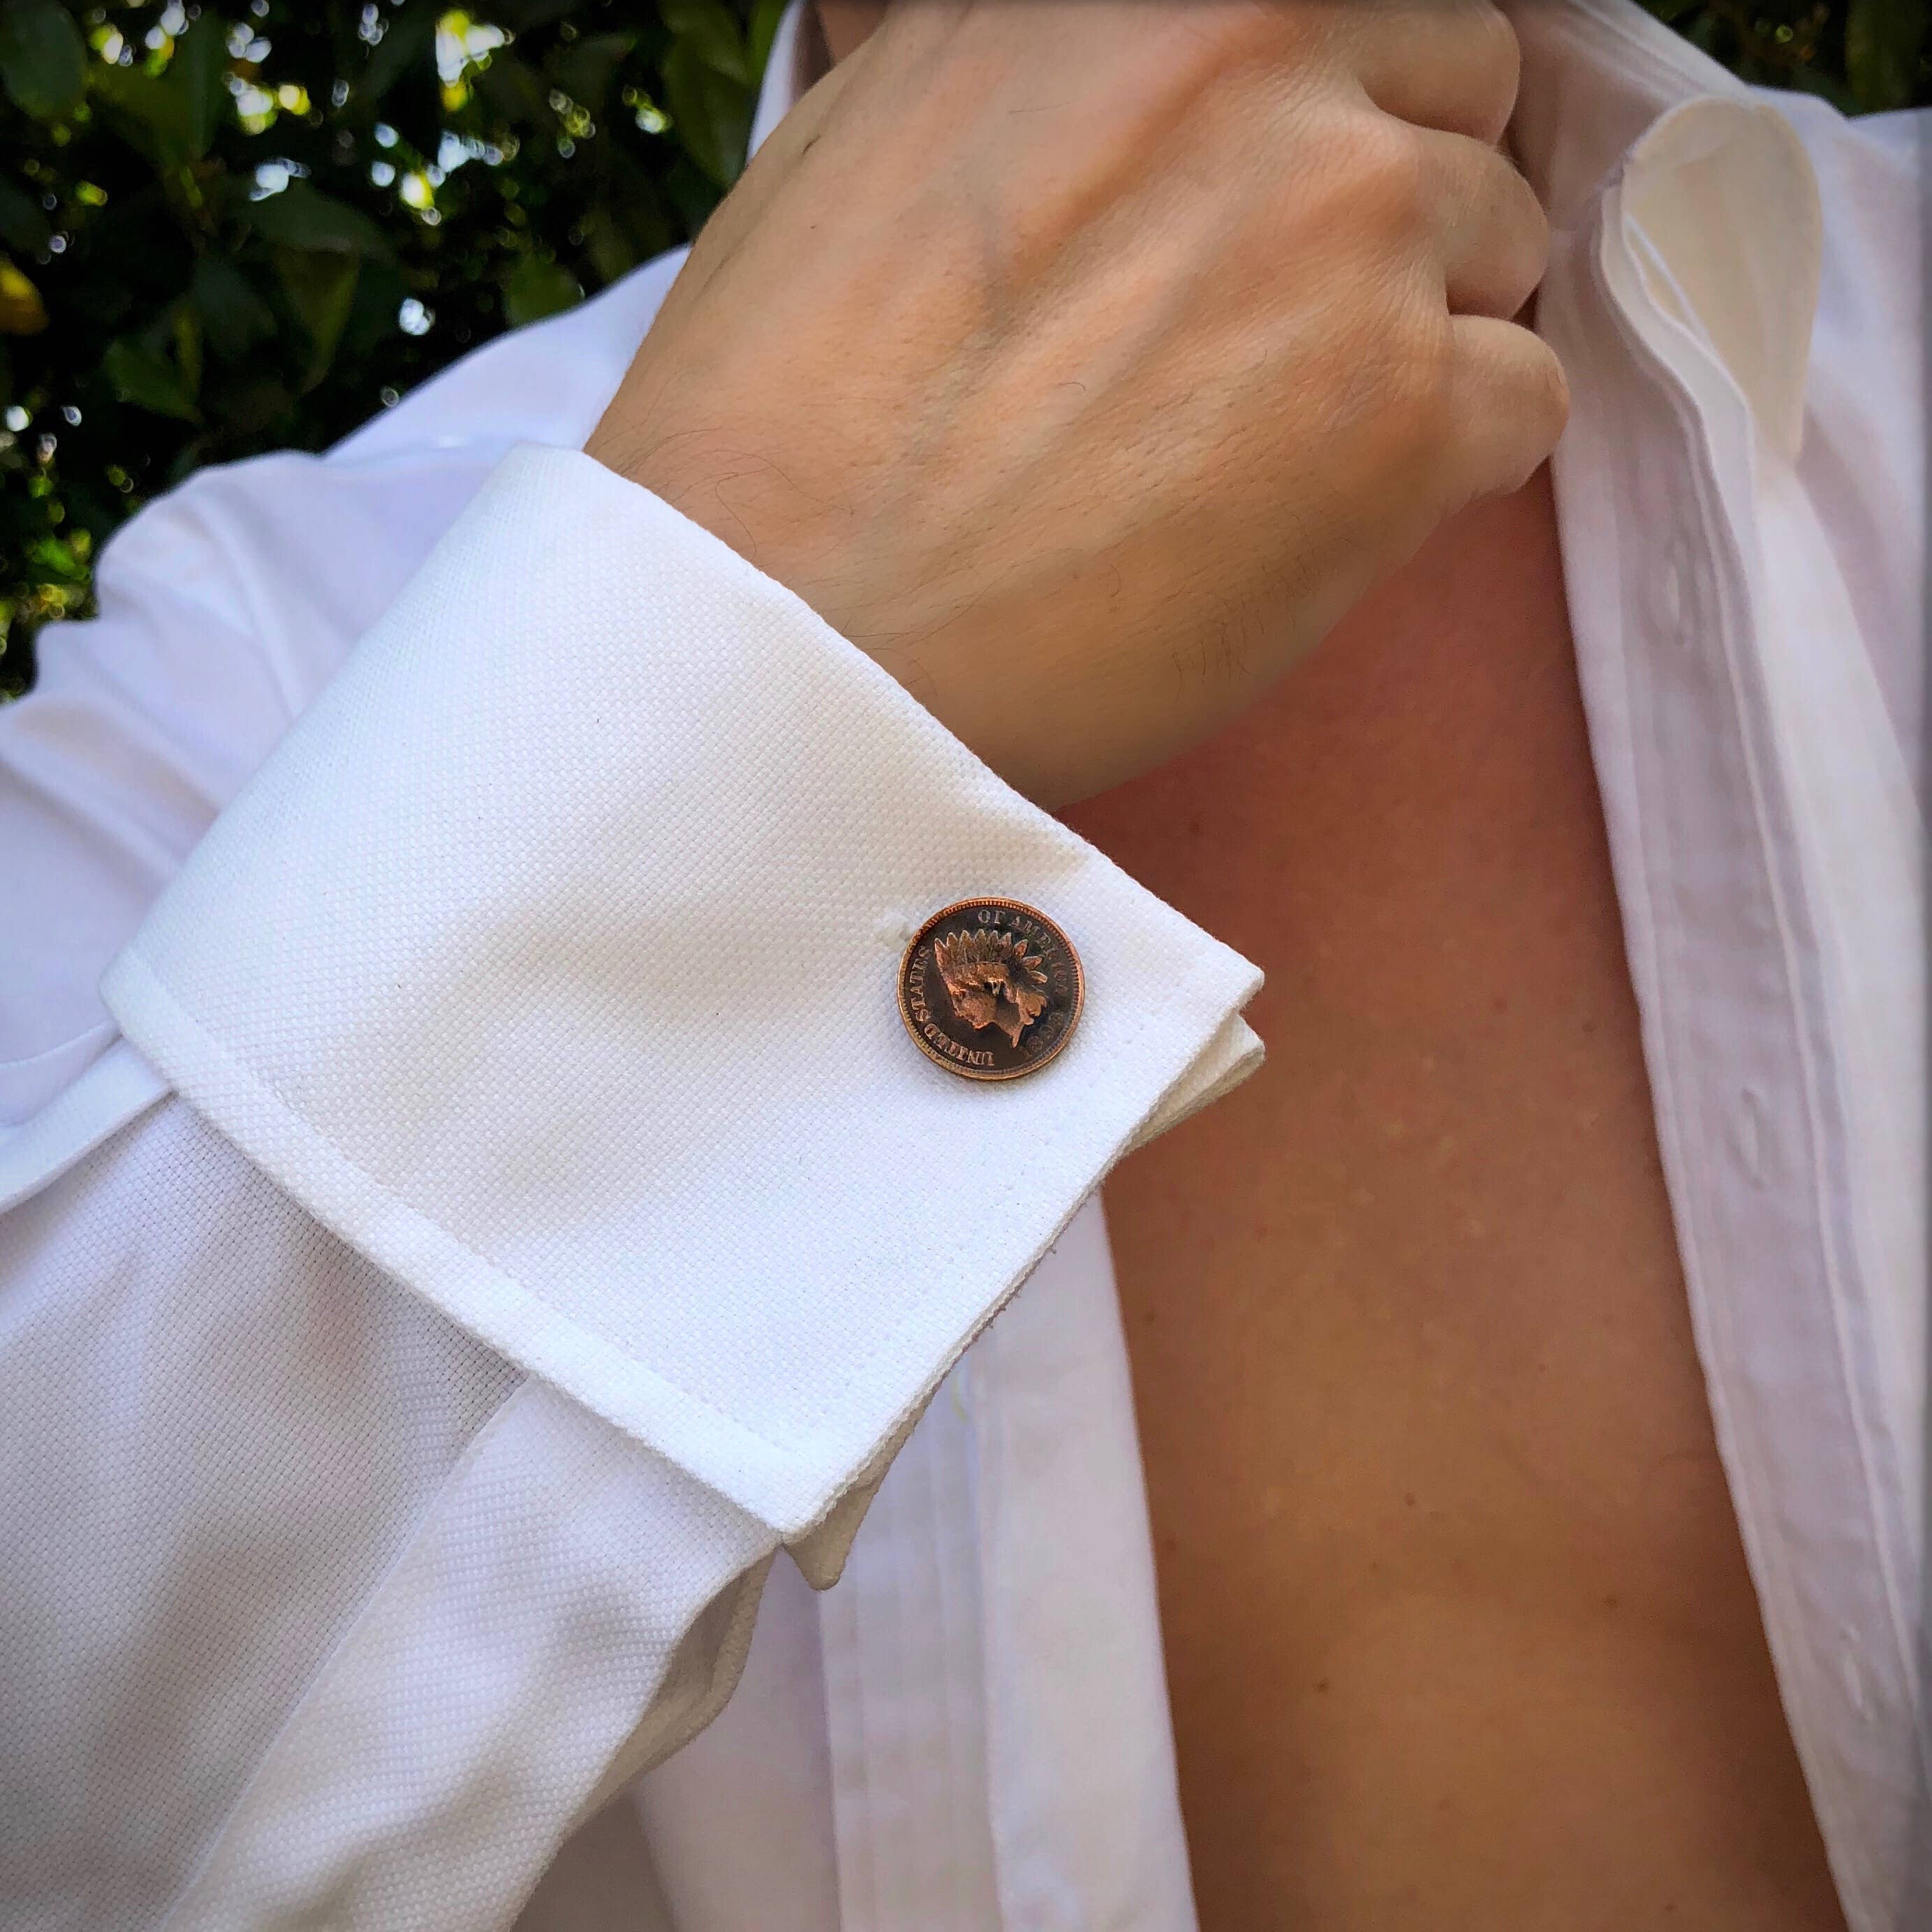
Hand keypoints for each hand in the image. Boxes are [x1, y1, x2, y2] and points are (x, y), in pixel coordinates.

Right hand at [586, 0, 1564, 807]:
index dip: (1338, 102)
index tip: (1306, 190)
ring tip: (1297, 450)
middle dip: (1406, 203)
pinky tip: (1339, 518)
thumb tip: (1105, 91)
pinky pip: (1526, 401)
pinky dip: (1457, 466)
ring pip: (1505, 249)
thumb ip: (1037, 91)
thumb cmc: (783, 434)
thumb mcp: (870, 155)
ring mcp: (1344, 224)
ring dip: (1428, 338)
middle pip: (1457, 88)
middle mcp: (1253, 54)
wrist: (782, 627)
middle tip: (1311, 329)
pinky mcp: (1400, 405)